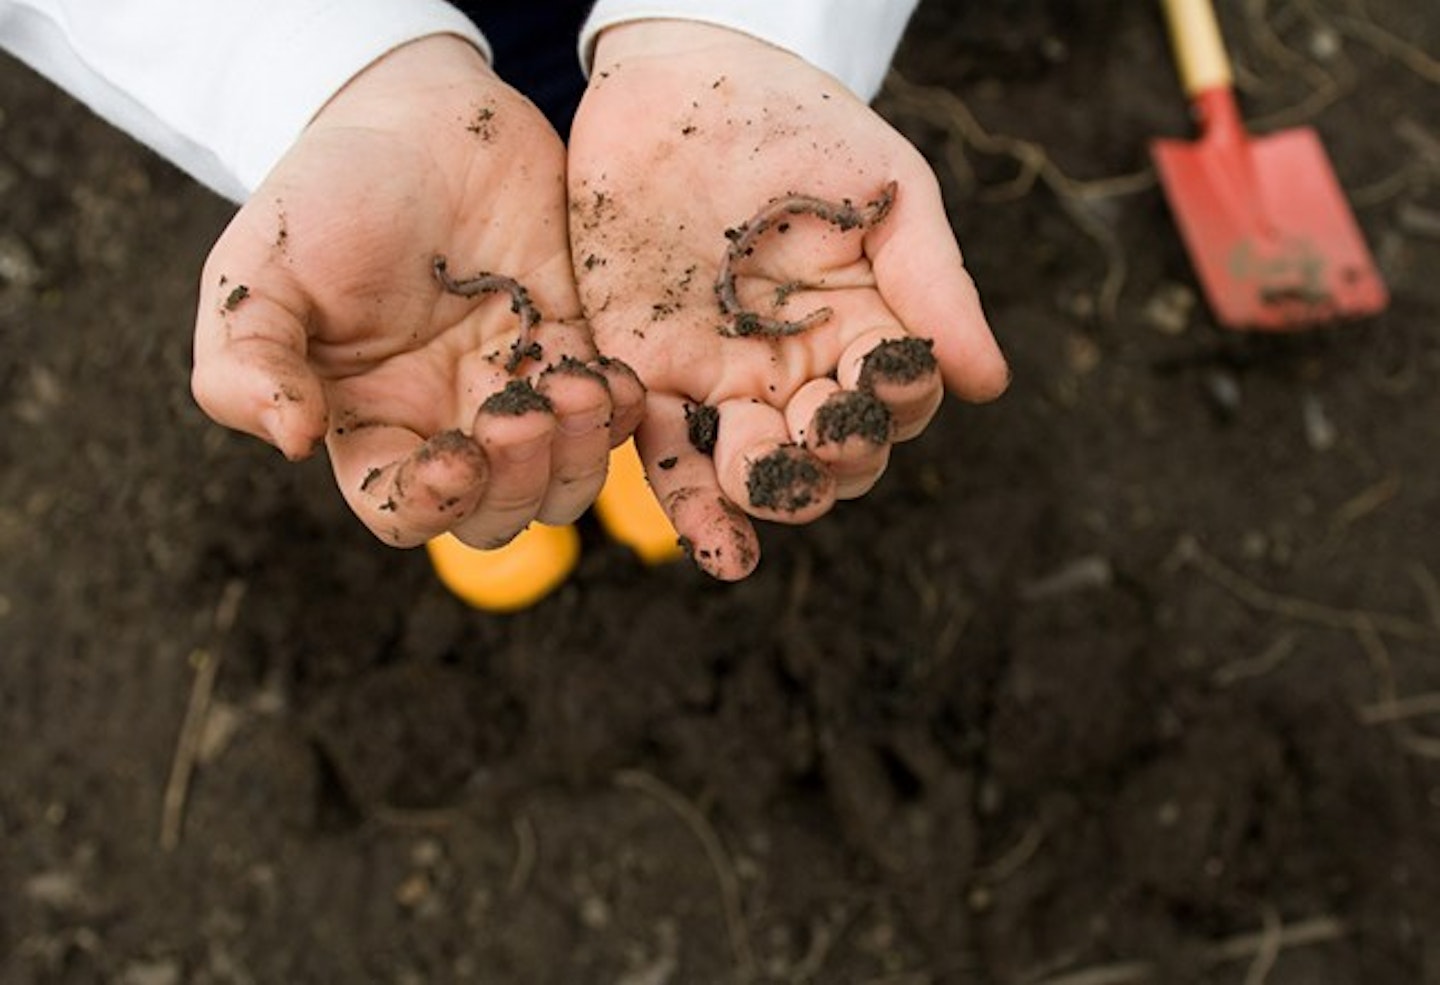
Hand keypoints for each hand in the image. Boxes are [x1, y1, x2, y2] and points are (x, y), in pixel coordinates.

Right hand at [191, 36, 642, 547]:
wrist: (416, 115)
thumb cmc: (326, 192)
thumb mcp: (259, 268)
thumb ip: (246, 361)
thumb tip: (291, 439)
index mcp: (371, 424)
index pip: (401, 510)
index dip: (430, 504)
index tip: (452, 456)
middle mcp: (449, 423)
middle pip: (496, 514)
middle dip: (517, 484)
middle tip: (524, 414)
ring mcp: (519, 387)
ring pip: (565, 482)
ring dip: (579, 457)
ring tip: (580, 390)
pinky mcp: (577, 347)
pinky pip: (614, 415)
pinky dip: (622, 413)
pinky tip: (616, 377)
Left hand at [568, 21, 1008, 579]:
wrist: (682, 77)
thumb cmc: (799, 123)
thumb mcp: (885, 191)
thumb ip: (933, 284)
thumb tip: (989, 385)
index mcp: (863, 327)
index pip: (894, 402)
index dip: (896, 403)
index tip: (885, 374)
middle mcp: (799, 368)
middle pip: (833, 456)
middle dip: (836, 459)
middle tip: (825, 433)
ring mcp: (724, 378)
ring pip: (760, 470)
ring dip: (774, 491)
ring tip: (769, 480)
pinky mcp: (650, 376)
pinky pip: (675, 461)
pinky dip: (698, 514)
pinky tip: (721, 553)